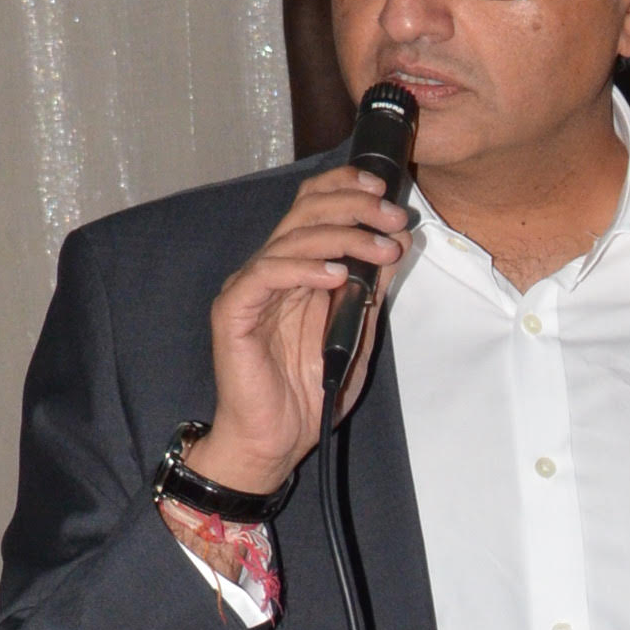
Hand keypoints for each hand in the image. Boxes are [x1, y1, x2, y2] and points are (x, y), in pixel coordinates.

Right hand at [192, 165, 416, 495]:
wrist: (275, 440)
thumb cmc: (309, 393)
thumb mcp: (357, 334)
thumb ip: (371, 291)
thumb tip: (396, 244)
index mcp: (298, 270)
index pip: (314, 207)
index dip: (345, 189)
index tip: (384, 191)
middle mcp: (272, 270)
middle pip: (305, 212)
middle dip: (356, 209)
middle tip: (394, 219)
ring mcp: (251, 288)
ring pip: (292, 238)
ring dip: (343, 238)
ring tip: (381, 251)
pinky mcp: (233, 312)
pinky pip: (266, 274)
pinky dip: (303, 268)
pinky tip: (336, 276)